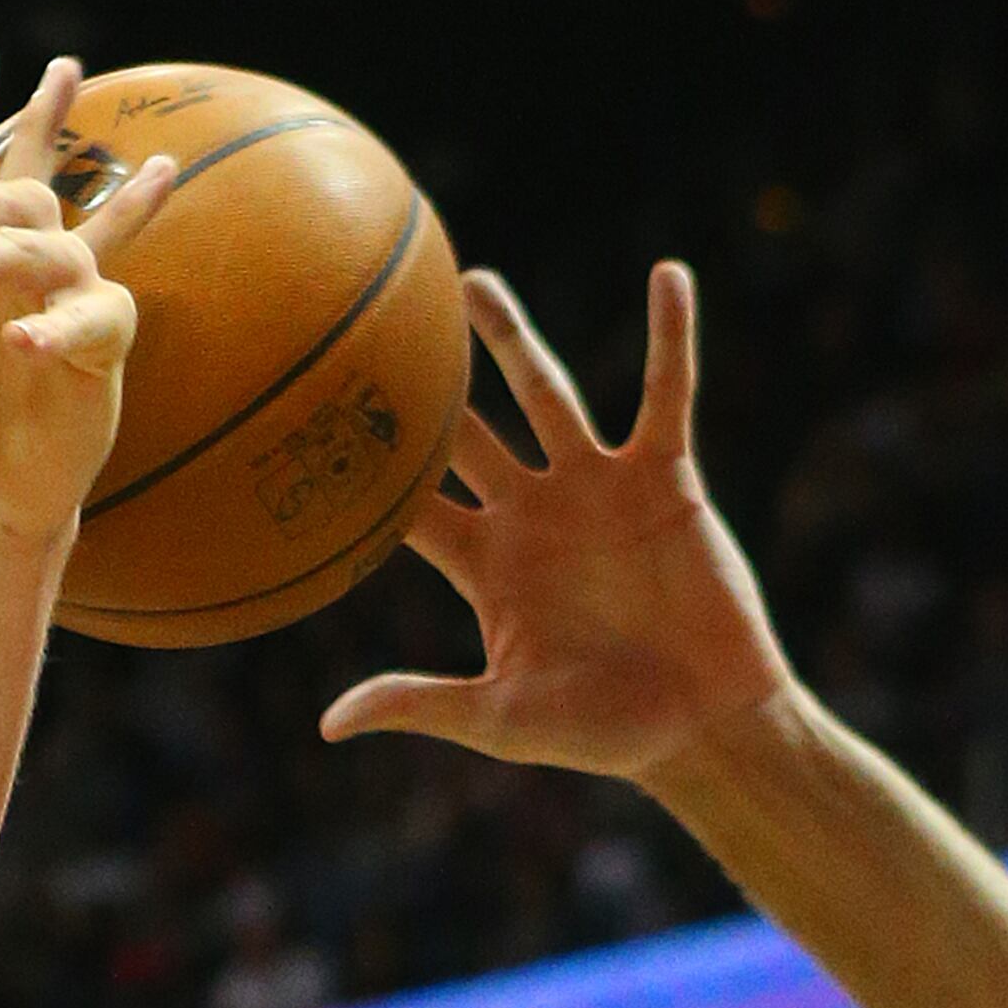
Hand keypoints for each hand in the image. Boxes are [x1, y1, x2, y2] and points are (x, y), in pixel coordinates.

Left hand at [322, 264, 798, 783]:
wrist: (697, 725)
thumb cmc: (597, 733)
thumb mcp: (496, 718)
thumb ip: (417, 701)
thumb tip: (327, 724)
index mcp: (485, 565)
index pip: (411, 507)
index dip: (366, 472)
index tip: (310, 425)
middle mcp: (530, 514)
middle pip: (463, 432)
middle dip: (425, 385)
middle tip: (373, 327)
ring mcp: (594, 488)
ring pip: (544, 395)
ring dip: (511, 339)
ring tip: (472, 282)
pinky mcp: (663, 477)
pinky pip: (666, 393)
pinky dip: (670, 336)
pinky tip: (668, 275)